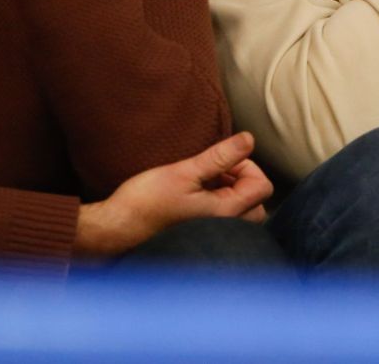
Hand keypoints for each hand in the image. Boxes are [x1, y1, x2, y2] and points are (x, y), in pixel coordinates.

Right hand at [72, 131, 272, 257]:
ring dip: (229, 193)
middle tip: (213, 173)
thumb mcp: (183, 172)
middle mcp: (225, 230)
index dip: (246, 166)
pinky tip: (193, 198)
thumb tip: (249, 139)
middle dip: (242, 181)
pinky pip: (224, 222)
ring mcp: (213, 237)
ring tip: (200, 184)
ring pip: (241, 213)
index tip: (220, 163)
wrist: (115, 231)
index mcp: (225, 213)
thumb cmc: (145, 202)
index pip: (262, 186)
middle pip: (257, 202)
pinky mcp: (200, 239)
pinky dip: (218, 206)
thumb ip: (219, 157)